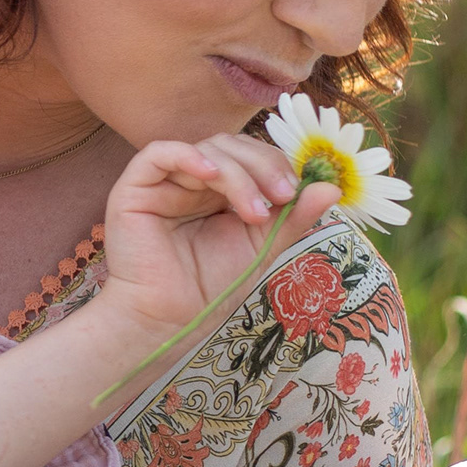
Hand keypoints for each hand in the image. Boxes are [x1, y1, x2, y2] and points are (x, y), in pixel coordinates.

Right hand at [96, 132, 338, 367]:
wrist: (169, 320)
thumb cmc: (209, 288)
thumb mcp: (262, 247)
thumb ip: (292, 216)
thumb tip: (332, 186)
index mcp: (218, 192)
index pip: (250, 157)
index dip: (275, 165)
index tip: (296, 192)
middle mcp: (191, 182)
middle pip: (231, 146)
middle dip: (263, 166)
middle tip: (283, 195)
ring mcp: (163, 183)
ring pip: (205, 149)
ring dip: (238, 174)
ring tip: (253, 212)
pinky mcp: (135, 188)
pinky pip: (158, 153)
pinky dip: (188, 157)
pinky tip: (211, 175)